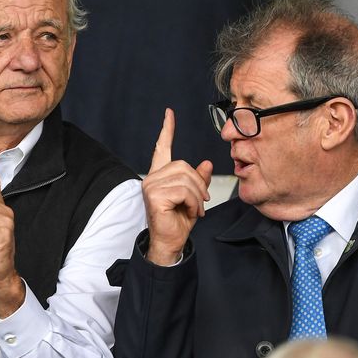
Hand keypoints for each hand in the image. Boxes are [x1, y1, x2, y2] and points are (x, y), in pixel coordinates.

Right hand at [143, 109, 212, 265]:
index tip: (169, 113)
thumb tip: (207, 164)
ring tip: (194, 210)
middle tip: (200, 204)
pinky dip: (193, 203)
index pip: (162, 147)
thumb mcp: (194, 198)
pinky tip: (189, 212)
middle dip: (199, 186)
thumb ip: (198, 180)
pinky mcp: (154, 195)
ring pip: (186, 179)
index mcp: (160, 175)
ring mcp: (151, 186)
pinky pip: (184, 190)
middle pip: (184, 166)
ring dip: (197, 197)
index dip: (167, 130)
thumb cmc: (178, 222)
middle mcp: (152, 178)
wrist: (170, 243)